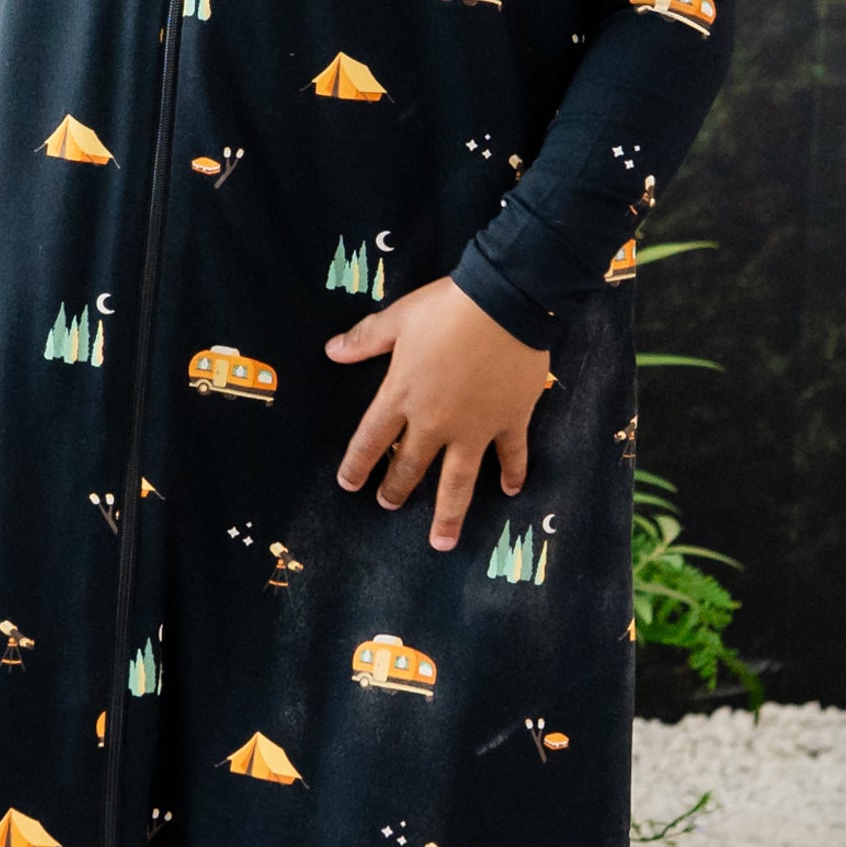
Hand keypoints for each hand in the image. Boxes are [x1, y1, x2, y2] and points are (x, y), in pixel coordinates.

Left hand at [326, 275, 550, 548]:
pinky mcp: (509, 422)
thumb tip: (332, 351)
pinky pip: (511, 456)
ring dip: (449, 514)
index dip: (358, 464)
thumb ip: (366, 340)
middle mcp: (434, 422)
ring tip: (441, 542)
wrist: (504, 303)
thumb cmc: (447, 308)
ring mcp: (474, 428)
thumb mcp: (399, 319)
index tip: (348, 484)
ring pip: (457, 481)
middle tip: (388, 505)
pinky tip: (511, 492)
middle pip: (410, 465)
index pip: (371, 439)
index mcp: (402, 396)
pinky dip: (513, 474)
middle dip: (396, 489)